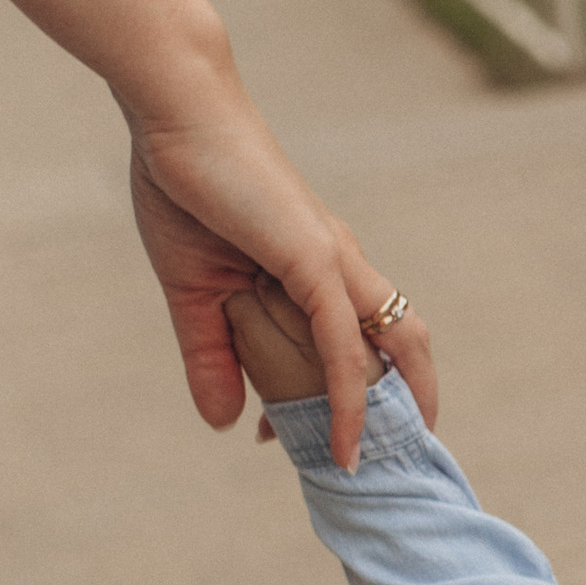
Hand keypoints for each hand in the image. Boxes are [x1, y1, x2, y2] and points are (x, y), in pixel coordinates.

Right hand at [128, 102, 433, 468]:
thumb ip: (211, 356)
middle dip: (409, 403)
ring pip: (391, 347)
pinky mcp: (314, 259)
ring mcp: (334, 262)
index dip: (348, 397)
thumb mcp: (193, 292)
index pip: (357, 341)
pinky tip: (344, 437)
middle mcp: (342, 266)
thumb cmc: (184, 188)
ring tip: (385, 467)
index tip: (307, 442)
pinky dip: (351, 394)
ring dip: (393, 411)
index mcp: (320, 268)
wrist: (176, 116)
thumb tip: (225, 422)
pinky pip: (344, 342)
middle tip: (393, 462)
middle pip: (403, 344)